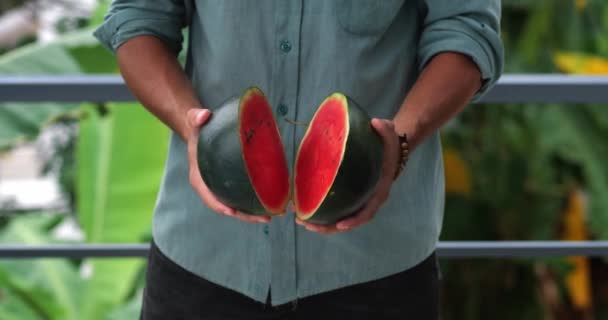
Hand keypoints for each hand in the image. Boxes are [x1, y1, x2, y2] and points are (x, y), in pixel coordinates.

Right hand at [186, 108, 270, 222]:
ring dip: (256, 213)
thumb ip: (197, 118)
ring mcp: (222, 188)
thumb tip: (204, 115)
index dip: (220, 206)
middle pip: (228, 208)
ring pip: (238, 206)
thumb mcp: (195, 122)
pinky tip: (274, 202)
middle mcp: (211, 188)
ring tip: (276, 213)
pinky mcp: (232, 185)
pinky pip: (244, 197)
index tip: (233, 212)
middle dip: (246, 216)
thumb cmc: (199, 129)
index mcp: (200, 179)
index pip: (209, 198)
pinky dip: (257, 201)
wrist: (201, 132)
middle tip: (267, 217)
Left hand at [296, 118, 399, 233]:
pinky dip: (320, 210)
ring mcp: (357, 200)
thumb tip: (375, 122)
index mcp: (377, 192)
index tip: (340, 224)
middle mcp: (367, 201)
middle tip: (307, 224)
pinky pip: (334, 208)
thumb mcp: (389, 135)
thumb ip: (384, 129)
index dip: (354, 220)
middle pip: (348, 221)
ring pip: (338, 218)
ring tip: (299, 219)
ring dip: (319, 222)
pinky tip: (302, 207)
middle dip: (327, 226)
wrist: (389, 151)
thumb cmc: (388, 146)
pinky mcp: (348, 196)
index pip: (367, 212)